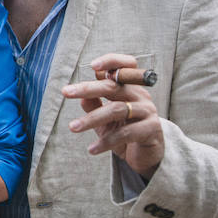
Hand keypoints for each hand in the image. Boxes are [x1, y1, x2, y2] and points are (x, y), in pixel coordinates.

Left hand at [62, 53, 163, 179]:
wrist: (145, 156)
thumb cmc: (122, 132)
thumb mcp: (104, 119)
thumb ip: (93, 105)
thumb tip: (81, 97)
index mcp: (129, 87)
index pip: (126, 65)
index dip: (112, 61)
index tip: (92, 65)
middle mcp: (140, 95)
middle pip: (114, 86)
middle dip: (87, 88)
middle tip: (66, 92)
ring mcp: (148, 111)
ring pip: (117, 109)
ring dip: (91, 119)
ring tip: (73, 127)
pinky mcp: (152, 130)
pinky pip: (125, 133)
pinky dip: (106, 141)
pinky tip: (92, 149)